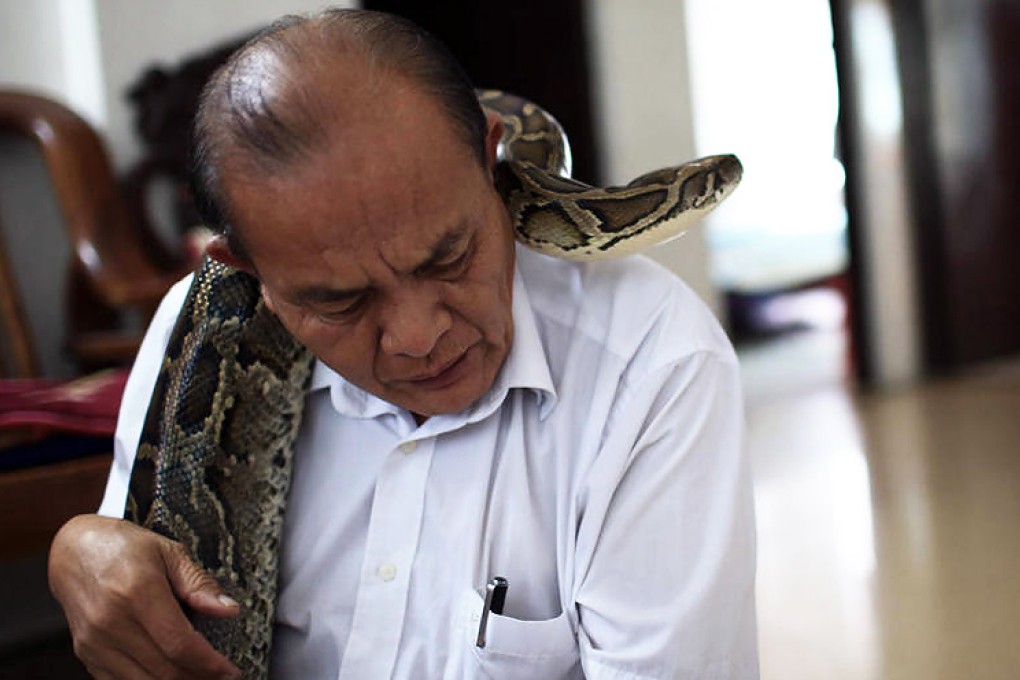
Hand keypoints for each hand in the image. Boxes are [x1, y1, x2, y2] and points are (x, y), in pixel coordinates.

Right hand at [48, 514, 241, 678]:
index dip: (209, 663)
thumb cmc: (125, 546)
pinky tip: (171, 675)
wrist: (74, 550)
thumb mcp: (169, 552)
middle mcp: (112, 621)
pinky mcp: (85, 653)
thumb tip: (229, 610)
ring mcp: (94, 641)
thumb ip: (198, 584)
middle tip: (221, 676)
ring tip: (200, 677)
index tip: (230, 670)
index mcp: (138, 592)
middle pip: (164, 668)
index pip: (179, 643)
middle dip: (198, 677)